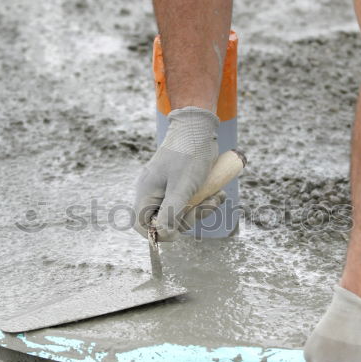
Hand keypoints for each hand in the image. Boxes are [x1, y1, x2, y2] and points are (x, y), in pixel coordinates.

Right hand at [133, 106, 222, 239]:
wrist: (198, 128)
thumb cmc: (188, 154)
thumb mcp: (182, 186)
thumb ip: (172, 211)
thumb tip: (163, 233)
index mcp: (147, 192)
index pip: (142, 224)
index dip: (157, 233)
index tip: (176, 231)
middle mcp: (154, 192)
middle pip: (165, 222)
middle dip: (189, 218)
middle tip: (206, 205)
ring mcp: (167, 189)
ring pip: (181, 213)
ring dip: (201, 209)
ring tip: (217, 196)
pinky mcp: (180, 185)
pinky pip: (190, 202)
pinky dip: (204, 201)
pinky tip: (218, 193)